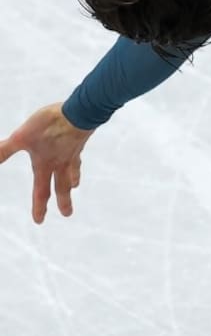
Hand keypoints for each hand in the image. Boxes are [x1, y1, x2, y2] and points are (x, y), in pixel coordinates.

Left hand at [0, 104, 92, 223]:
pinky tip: (75, 157)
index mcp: (45, 165)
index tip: (39, 221)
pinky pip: (77, 157)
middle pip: (60, 187)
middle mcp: (60, 163)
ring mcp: (71, 154)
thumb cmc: (49, 125)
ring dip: (72, 182)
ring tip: (74, 187)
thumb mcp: (21, 137)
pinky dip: (76, 162)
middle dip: (63, 202)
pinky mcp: (77, 142)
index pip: (41, 190)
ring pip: (71, 172)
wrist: (78, 113)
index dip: (39, 206)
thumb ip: (4, 150)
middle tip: (66, 214)